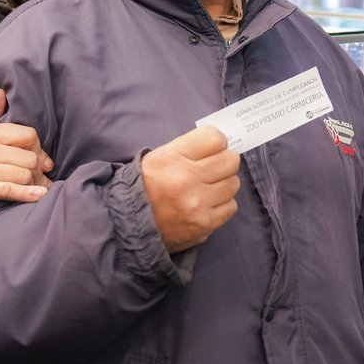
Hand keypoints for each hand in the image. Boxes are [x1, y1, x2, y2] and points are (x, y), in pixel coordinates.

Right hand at [0, 88, 52, 216]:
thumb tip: (1, 93)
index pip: (25, 134)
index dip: (38, 147)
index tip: (42, 158)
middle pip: (27, 155)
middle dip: (38, 168)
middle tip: (40, 176)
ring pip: (22, 173)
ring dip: (33, 183)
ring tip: (35, 187)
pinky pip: (8, 190)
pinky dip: (26, 194)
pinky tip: (37, 196)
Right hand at [141, 126, 239, 252]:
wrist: (129, 224)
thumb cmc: (147, 186)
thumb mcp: (159, 157)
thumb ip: (189, 148)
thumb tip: (222, 145)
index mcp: (172, 157)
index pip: (214, 138)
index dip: (218, 141)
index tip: (213, 148)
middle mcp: (186, 179)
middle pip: (230, 160)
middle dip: (224, 162)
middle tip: (213, 168)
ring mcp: (197, 204)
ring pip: (233, 184)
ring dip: (224, 184)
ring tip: (209, 187)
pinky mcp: (204, 224)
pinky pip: (231, 207)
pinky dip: (222, 204)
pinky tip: (208, 204)